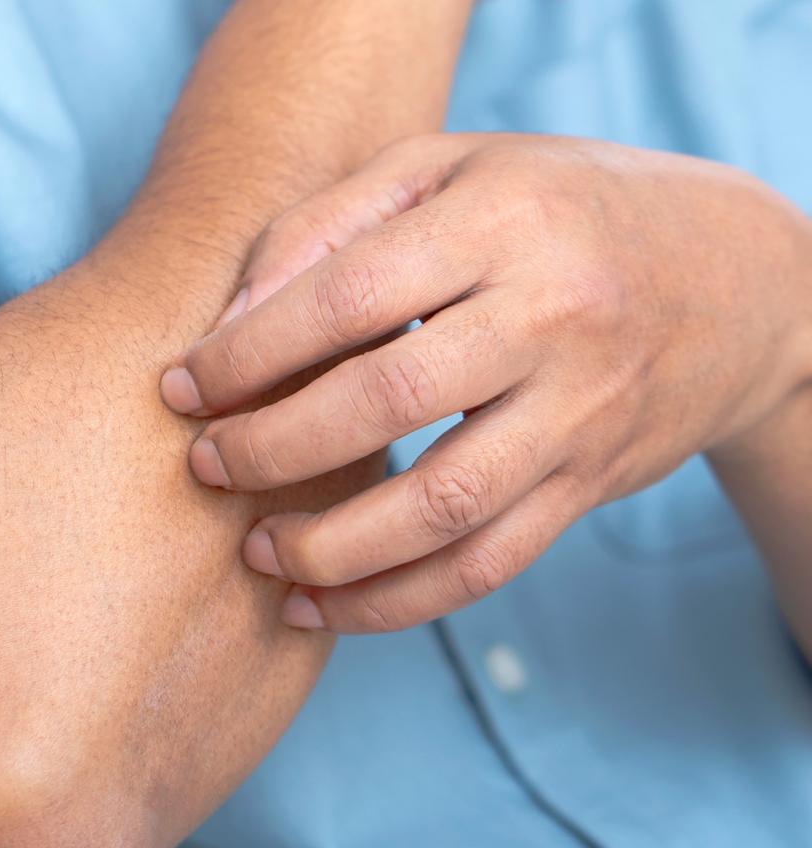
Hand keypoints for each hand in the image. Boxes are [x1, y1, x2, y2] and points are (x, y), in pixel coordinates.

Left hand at [160, 133, 811, 633]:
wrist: (737, 277)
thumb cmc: (558, 206)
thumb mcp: (449, 168)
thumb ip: (331, 223)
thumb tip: (231, 318)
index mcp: (504, 223)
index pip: (351, 296)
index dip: (250, 351)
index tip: (180, 387)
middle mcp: (552, 318)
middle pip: (388, 401)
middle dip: (273, 447)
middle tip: (204, 466)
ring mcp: (579, 413)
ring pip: (444, 509)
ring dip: (330, 549)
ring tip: (254, 554)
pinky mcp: (587, 484)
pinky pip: (487, 566)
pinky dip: (395, 603)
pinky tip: (319, 608)